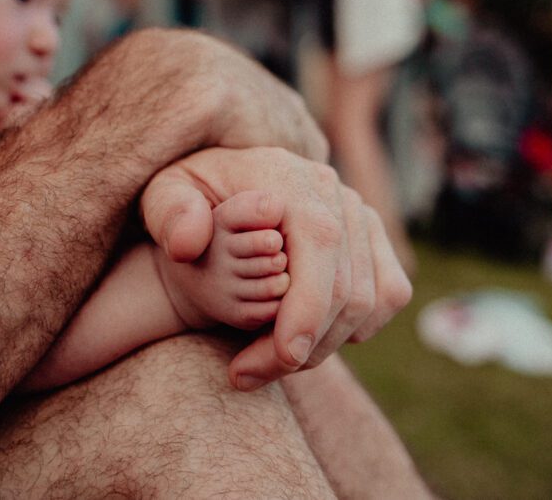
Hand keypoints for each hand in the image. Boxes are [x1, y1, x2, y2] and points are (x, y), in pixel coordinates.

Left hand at [140, 147, 412, 389]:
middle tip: (247, 374)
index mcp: (289, 177)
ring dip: (324, 347)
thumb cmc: (189, 201)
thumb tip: (190, 243)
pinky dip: (356, 329)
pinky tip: (309, 340)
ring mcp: (360, 216)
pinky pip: (389, 295)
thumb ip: (170, 214)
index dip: (309, 306)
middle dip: (304, 346)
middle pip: (346, 284)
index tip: (281, 357)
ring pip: (368, 300)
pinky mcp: (373, 240)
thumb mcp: (162, 196)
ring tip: (267, 362)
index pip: (320, 243)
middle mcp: (335, 194)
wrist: (221, 194)